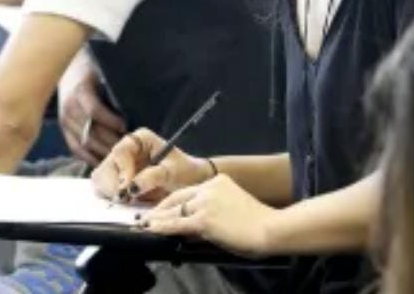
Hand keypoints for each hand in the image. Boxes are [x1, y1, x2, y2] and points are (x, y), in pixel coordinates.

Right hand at [58, 68, 125, 164]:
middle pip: (90, 132)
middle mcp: (69, 108)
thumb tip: (134, 103)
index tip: (126, 125)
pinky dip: (90, 157)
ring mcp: (65, 121)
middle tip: (129, 147)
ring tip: (121, 156)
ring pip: (84, 144)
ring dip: (103, 152)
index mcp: (80, 91)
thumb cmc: (92, 68)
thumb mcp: (103, 70)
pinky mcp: (64, 130)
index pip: (94, 111)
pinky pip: (76, 149)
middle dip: (111, 141)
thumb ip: (114, 87)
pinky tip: (105, 160)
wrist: (68, 69)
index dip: (111, 121)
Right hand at [91, 128, 213, 203]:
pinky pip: (103, 190)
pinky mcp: (115, 181)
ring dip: (111, 193)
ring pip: (100, 180)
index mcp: (139, 139)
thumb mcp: (172, 173)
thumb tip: (131, 187)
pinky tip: (127, 202)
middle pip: (106, 167)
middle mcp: (125, 150)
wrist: (189, 184)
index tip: (128, 189)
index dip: (122, 171)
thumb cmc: (184, 172)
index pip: (120, 151)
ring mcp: (118, 166)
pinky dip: (111, 199)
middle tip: (128, 200)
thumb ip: (152, 177)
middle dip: (114, 186)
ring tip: (131, 201)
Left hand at [137, 174, 276, 257]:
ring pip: (174, 211)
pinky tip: (151, 230)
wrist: (270, 228)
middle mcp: (210, 187)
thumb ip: (213, 210)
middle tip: (146, 217)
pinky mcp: (204, 219)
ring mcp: (206, 202)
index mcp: (219, 181)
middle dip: (160, 209)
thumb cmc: (258, 223)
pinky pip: (177, 224)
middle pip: (177, 198)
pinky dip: (162, 228)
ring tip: (143, 225)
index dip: (172, 202)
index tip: (162, 209)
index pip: (188, 191)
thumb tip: (193, 225)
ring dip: (157, 220)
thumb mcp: (233, 208)